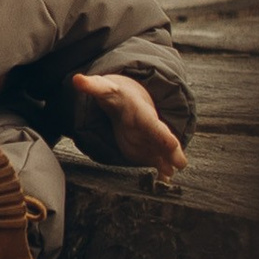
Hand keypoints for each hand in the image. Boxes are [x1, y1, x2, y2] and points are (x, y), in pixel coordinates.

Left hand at [72, 72, 186, 174]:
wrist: (127, 100)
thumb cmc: (117, 95)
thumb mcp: (105, 89)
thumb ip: (92, 86)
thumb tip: (76, 79)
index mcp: (143, 114)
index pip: (154, 125)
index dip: (163, 135)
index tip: (173, 144)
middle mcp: (152, 128)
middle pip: (165, 140)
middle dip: (172, 151)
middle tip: (182, 164)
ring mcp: (152, 140)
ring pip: (165, 153)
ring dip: (169, 163)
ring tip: (172, 175)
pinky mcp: (149, 151)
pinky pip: (159, 162)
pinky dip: (163, 170)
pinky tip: (165, 179)